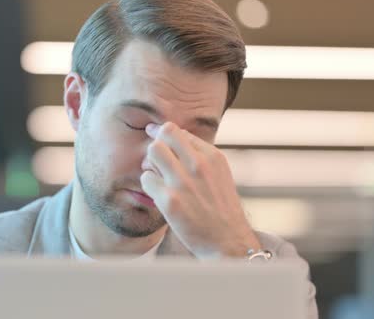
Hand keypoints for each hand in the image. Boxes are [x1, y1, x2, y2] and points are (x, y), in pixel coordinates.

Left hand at [140, 122, 260, 258]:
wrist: (228, 242)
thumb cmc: (221, 208)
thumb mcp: (220, 174)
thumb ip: (200, 155)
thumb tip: (175, 135)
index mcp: (212, 156)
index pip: (177, 131)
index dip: (163, 135)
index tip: (156, 138)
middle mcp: (199, 165)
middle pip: (162, 135)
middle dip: (156, 145)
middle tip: (157, 161)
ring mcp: (183, 182)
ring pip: (152, 152)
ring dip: (151, 163)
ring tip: (158, 177)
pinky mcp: (170, 201)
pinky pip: (146, 179)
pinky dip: (149, 185)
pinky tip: (158, 194)